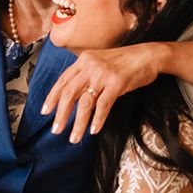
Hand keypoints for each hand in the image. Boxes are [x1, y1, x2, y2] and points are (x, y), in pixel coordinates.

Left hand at [42, 44, 166, 141]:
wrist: (148, 55)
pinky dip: (98, 119)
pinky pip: (103, 105)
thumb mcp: (99, 62)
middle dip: (61, 114)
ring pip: (84, 103)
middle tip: (56, 130)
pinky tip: (93, 130)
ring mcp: (103, 75)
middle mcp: (90, 66)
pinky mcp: (117, 83)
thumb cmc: (124, 62)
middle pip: (69, 93)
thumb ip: (85, 74)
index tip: (45, 111)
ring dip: (78, 123)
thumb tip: (71, 94)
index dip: (52, 97)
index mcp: (83, 61)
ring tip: (74, 137)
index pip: (62, 81)